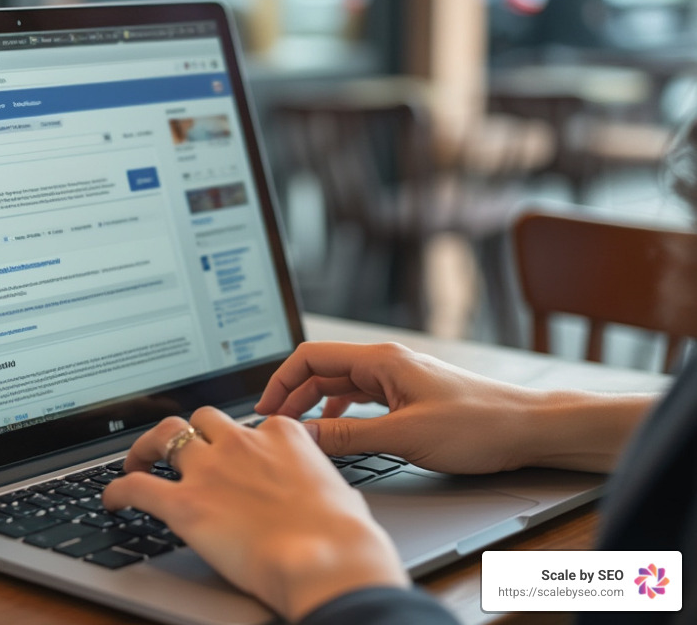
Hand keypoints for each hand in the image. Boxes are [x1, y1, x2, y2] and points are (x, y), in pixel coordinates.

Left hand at [102, 406, 407, 621]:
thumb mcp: (338, 492)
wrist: (328, 560)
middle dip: (186, 433)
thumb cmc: (344, 536)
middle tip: (173, 450)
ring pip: (164, 435)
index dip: (233, 441)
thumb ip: (316, 482)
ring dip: (146, 447)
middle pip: (201, 420)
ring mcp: (209, 470)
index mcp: (281, 435)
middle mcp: (241, 443)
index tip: (228, 455)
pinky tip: (111, 501)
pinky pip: (136, 486)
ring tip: (136, 463)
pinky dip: (117, 490)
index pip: (248, 425)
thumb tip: (320, 495)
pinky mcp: (185, 504)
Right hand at [255, 341, 655, 473]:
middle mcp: (386, 364)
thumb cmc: (478, 425)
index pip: (311, 357)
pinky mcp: (409, 398)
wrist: (530, 429)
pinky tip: (336, 434)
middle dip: (292, 397)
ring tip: (296, 433)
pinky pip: (360, 401)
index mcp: (381, 360)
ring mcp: (398, 380)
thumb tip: (302, 437)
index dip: (280, 381)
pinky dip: (339, 415)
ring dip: (314, 407)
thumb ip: (347, 436)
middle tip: (273, 428)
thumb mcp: (404, 436)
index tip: (264, 410)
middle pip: (321, 372)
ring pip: (340, 388)